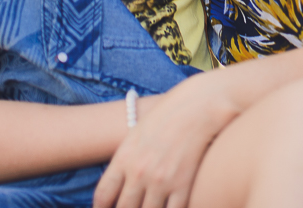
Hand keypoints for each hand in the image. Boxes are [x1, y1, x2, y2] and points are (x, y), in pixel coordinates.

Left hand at [92, 73, 238, 207]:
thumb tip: (120, 182)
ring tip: (152, 205)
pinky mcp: (183, 185)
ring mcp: (161, 181)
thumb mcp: (137, 132)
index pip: (103, 195)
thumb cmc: (168, 114)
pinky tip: (170, 206)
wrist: (199, 105)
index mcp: (124, 157)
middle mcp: (139, 172)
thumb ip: (126, 159)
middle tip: (132, 207)